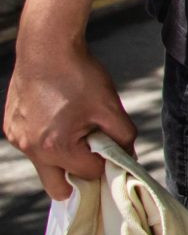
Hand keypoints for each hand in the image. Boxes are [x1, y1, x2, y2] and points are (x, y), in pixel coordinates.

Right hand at [3, 32, 136, 201]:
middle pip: (58, 186)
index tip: (114, 151)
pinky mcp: (12, 127)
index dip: (107, 164)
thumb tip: (128, 155)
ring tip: (78, 129)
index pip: (90, 174)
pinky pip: (33, 146)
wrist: (46, 48)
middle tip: (96, 160)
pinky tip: (61, 119)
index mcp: (55, 148)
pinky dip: (49, 141)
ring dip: (64, 156)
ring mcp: (17, 139)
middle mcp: (31, 149)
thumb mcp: (110, 107)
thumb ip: (124, 137)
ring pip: (46, 164)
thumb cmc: (78, 75)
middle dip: (80, 180)